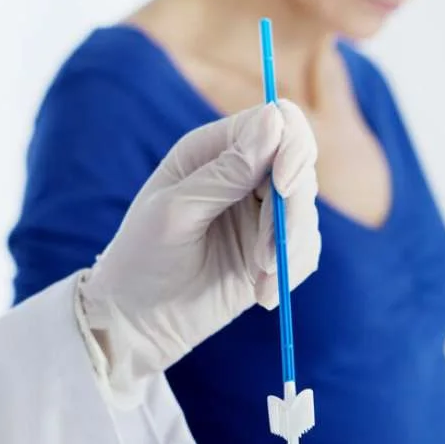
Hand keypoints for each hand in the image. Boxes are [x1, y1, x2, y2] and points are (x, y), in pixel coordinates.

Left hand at [78, 101, 319, 394]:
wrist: (138, 322)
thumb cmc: (142, 259)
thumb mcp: (175, 211)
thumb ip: (225, 171)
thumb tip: (273, 121)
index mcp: (214, 149)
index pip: (277, 122)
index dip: (292, 146)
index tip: (284, 184)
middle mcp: (244, 173)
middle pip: (300, 169)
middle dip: (291, 215)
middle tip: (266, 261)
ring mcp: (262, 213)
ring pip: (306, 213)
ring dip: (289, 250)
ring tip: (259, 286)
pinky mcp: (273, 250)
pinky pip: (305, 250)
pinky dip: (290, 272)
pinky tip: (261, 294)